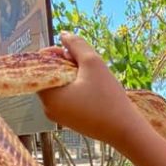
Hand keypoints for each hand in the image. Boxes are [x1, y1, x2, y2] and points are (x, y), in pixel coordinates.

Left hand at [38, 32, 138, 146]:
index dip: (54, 54)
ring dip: (72, 76)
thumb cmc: (108, 98)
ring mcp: (59, 117)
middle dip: (65, 65)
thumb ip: (76, 45)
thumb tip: (63, 34)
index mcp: (48, 97)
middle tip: (83, 62)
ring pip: (59, 87)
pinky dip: (76, 88)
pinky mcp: (70, 121)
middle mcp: (48, 109)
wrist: (125, 130)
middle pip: (50, 77)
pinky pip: (67, 98)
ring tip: (91, 74)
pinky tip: (93, 87)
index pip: (41, 67)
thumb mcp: (93, 63)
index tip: (72, 52)